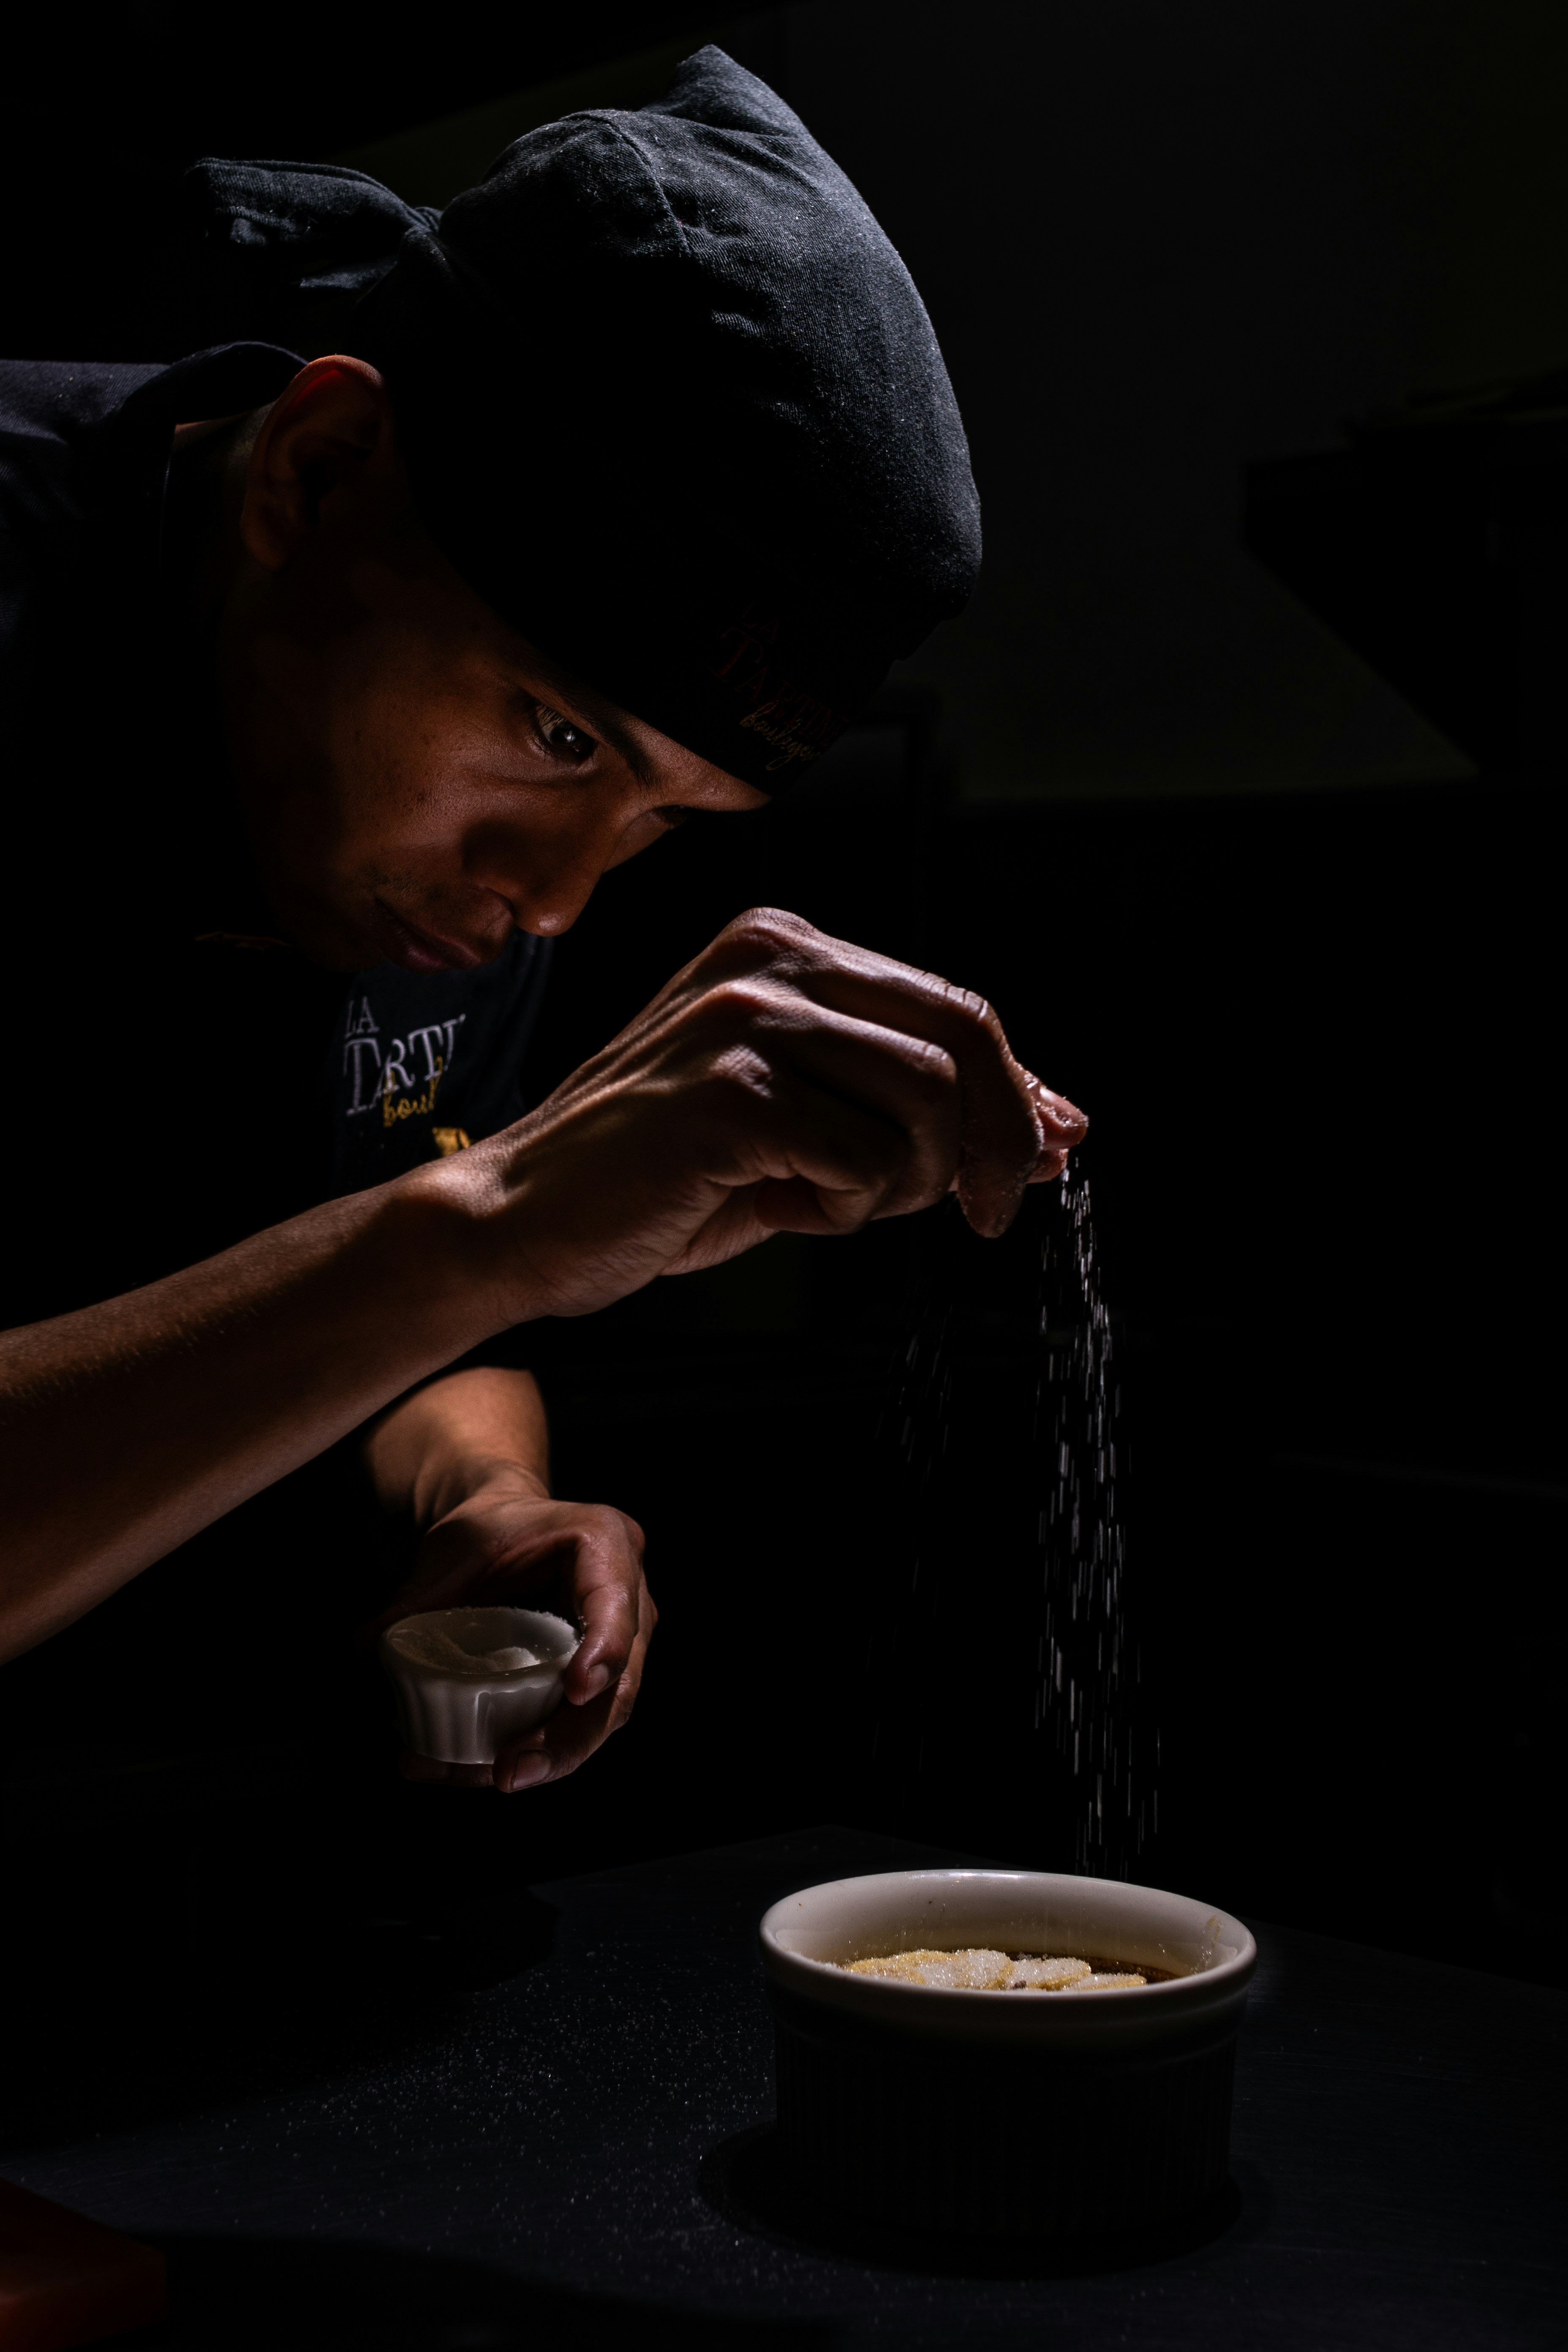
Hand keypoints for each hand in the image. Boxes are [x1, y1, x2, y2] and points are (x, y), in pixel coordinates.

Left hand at [370, 1468, 654, 1792]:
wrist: (508, 1528)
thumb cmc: (489, 1527)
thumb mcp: (453, 1550)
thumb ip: (416, 1596)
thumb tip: (366, 1647)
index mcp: (605, 1541)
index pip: (616, 1602)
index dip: (604, 1649)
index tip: (575, 1692)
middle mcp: (630, 1596)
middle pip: (618, 1682)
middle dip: (568, 1738)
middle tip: (511, 1772)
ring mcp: (621, 1642)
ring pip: (603, 1717)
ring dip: (548, 1758)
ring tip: (484, 1778)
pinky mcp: (599, 1677)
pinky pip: (577, 1723)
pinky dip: (533, 1751)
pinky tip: (477, 1769)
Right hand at [447, 908, 1087, 1323]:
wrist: (520, 1223)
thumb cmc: (656, 1179)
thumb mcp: (799, 1127)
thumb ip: (909, 1111)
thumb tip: (1055, 1128)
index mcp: (781, 948)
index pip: (952, 1007)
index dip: (1020, 1088)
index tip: (1050, 1150)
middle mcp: (768, 961)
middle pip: (963, 1039)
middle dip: (1000, 1139)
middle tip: (990, 1213)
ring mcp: (745, 1019)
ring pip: (926, 1102)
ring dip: (907, 1184)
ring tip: (829, 1202)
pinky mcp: (729, 1091)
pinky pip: (864, 1160)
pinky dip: (844, 1209)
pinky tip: (777, 1207)